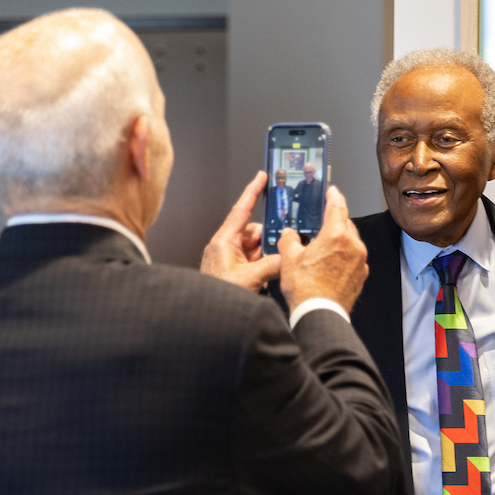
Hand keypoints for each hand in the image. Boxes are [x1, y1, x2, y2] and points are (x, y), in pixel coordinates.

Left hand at [201, 171, 280, 291]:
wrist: (206, 317)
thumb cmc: (218, 296)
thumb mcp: (251, 278)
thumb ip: (272, 264)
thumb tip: (288, 256)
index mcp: (224, 242)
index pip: (241, 210)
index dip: (252, 191)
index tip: (261, 177)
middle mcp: (226, 248)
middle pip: (254, 232)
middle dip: (269, 237)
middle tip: (283, 242)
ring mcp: (231, 261)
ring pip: (257, 248)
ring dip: (268, 255)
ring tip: (274, 266)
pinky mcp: (236, 272)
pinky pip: (255, 261)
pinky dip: (265, 264)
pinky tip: (270, 274)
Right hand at [278, 186, 367, 313]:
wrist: (320, 314)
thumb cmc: (305, 288)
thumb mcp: (289, 258)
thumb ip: (289, 240)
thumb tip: (289, 234)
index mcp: (337, 236)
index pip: (337, 207)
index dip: (333, 196)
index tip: (332, 191)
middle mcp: (353, 246)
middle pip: (346, 224)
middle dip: (335, 220)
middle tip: (324, 219)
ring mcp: (360, 262)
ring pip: (351, 242)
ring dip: (340, 239)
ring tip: (324, 244)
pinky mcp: (361, 275)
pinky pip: (354, 258)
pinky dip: (344, 255)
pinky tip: (331, 262)